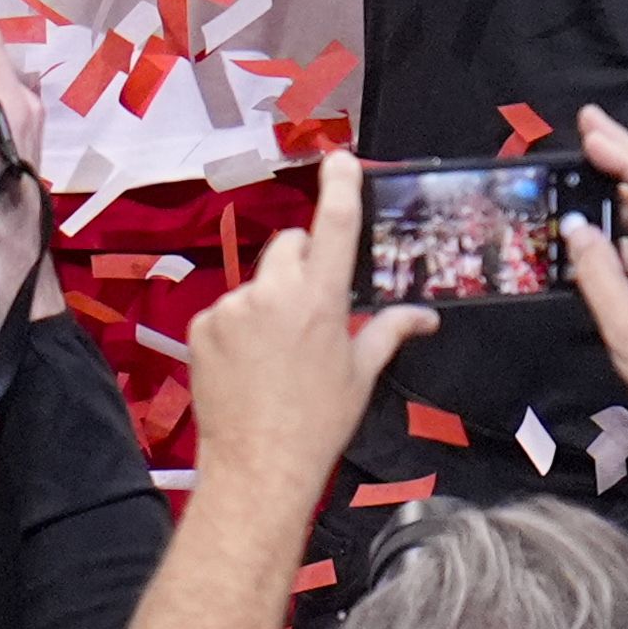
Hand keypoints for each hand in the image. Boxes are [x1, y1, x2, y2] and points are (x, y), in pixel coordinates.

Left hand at [178, 154, 433, 512]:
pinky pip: (227, 309)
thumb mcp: (361, 376)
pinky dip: (238, 326)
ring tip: (276, 352)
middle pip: (291, 247)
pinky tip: (247, 364)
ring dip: (269, 300)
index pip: (335, 225)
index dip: (340, 186)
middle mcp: (274, 293)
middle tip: (311, 308)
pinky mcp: (202, 325)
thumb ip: (389, 331)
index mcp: (321, 300)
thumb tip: (426, 316)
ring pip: (258, 281)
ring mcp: (232, 307)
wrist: (258, 468)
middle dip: (303, 264)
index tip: (341, 160)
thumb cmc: (319, 423)